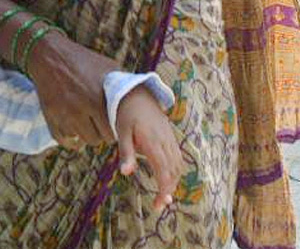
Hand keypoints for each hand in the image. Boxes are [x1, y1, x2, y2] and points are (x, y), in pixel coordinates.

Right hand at [25, 31, 117, 145]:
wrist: (48, 54)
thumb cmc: (81, 59)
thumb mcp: (107, 66)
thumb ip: (123, 83)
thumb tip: (144, 95)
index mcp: (95, 99)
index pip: (112, 132)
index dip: (115, 130)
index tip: (114, 124)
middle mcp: (79, 110)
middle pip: (98, 139)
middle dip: (102, 133)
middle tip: (101, 124)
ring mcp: (62, 115)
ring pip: (82, 140)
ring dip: (87, 135)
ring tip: (89, 124)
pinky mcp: (50, 117)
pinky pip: (64, 140)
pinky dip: (71, 138)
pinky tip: (75, 129)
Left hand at [114, 84, 181, 210]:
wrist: (138, 94)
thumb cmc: (126, 114)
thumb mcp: (122, 132)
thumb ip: (126, 153)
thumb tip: (126, 173)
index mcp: (153, 143)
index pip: (163, 171)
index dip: (163, 189)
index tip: (158, 203)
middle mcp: (165, 143)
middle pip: (173, 172)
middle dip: (168, 190)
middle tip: (158, 205)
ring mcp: (170, 140)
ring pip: (178, 167)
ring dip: (173, 182)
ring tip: (162, 196)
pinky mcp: (171, 139)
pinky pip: (178, 159)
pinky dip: (175, 172)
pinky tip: (168, 180)